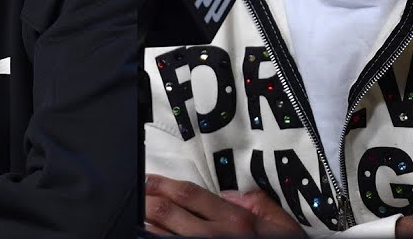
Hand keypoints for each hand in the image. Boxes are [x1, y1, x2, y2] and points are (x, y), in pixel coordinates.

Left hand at [145, 174, 302, 236]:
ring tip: (138, 214)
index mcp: (236, 219)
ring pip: (165, 236)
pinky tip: (148, 235)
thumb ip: (251, 201)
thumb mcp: (276, 220)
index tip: (146, 179)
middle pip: (170, 213)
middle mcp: (218, 236)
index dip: (163, 185)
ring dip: (147, 224)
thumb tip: (227, 193)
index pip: (189, 195)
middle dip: (148, 202)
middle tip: (136, 195)